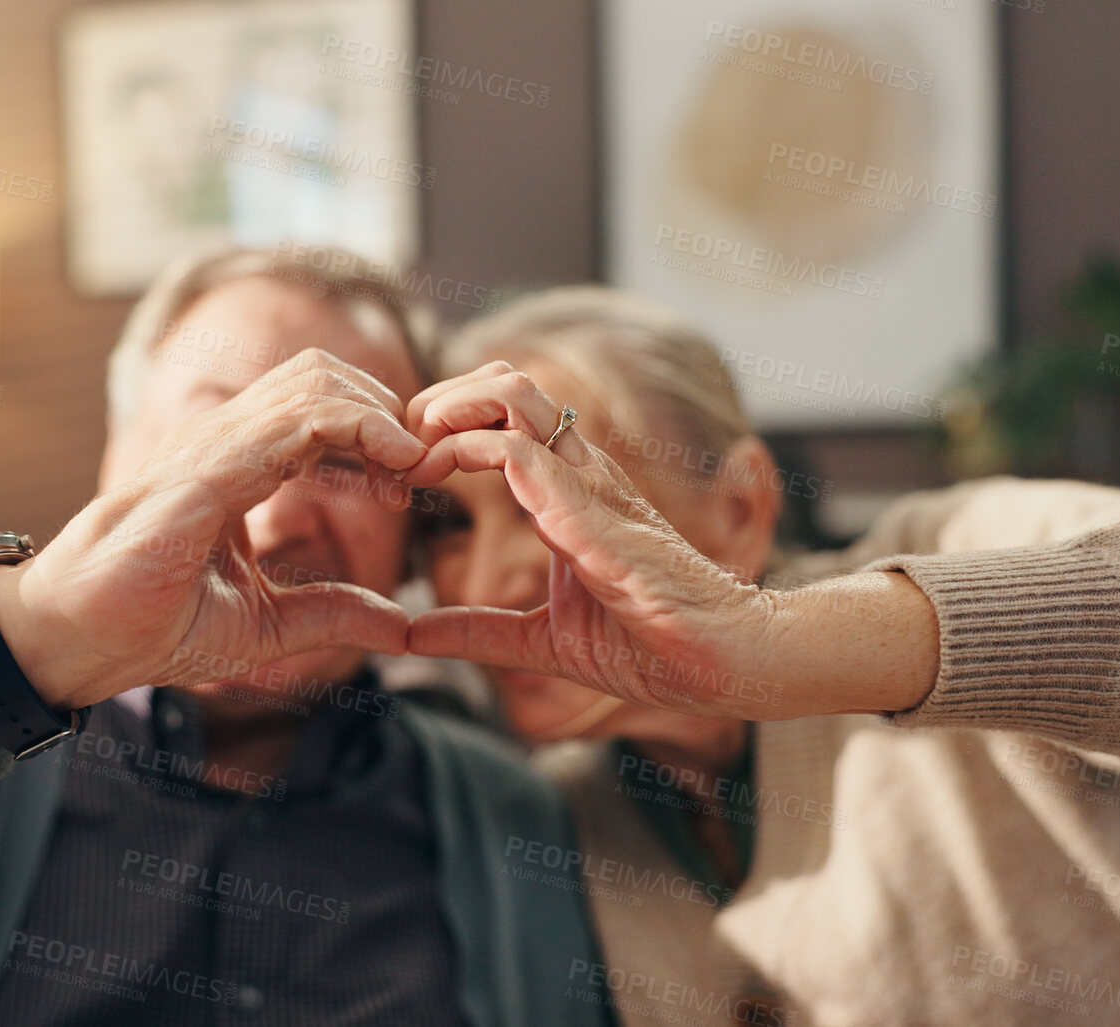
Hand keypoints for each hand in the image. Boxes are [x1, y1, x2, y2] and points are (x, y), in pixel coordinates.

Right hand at [0, 349, 425, 714]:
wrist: (74, 641)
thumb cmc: (149, 628)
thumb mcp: (264, 628)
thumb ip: (332, 614)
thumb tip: (402, 626)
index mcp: (233, 466)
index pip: (316, 409)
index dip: (375, 431)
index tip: (412, 483)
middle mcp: (223, 442)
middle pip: (322, 374)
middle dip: (385, 408)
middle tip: (421, 467)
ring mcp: (211, 447)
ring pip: (316, 381)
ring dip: (380, 412)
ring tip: (411, 464)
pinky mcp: (206, 470)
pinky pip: (296, 420)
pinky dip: (358, 428)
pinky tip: (392, 466)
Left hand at [400, 362, 938, 719]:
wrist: (725, 665)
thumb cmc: (653, 648)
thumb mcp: (540, 642)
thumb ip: (477, 632)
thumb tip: (411, 636)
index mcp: (568, 494)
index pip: (502, 419)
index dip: (443, 427)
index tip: (398, 469)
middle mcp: (579, 475)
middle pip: (503, 384)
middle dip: (438, 401)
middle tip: (394, 447)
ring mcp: (590, 486)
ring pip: (512, 395)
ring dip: (450, 410)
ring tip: (411, 450)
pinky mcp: (593, 515)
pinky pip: (524, 456)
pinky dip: (468, 451)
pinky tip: (435, 475)